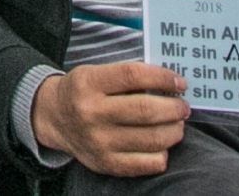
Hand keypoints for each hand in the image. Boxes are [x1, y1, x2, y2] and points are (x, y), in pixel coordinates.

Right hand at [30, 64, 189, 174]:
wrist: (55, 118)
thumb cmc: (82, 92)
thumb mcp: (94, 73)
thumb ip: (126, 77)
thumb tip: (167, 83)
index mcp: (88, 83)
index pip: (132, 76)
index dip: (161, 78)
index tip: (179, 82)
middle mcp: (92, 112)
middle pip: (146, 110)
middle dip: (174, 108)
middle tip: (183, 107)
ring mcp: (100, 141)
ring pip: (152, 139)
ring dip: (174, 131)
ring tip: (177, 124)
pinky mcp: (108, 164)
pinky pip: (148, 163)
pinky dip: (163, 153)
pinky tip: (162, 144)